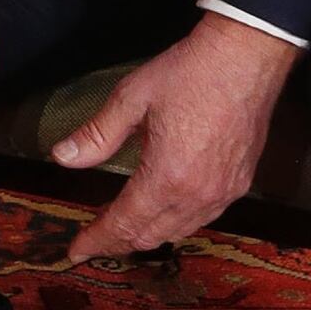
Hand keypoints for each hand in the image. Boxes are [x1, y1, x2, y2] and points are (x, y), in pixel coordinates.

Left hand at [49, 11, 296, 259]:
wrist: (247, 58)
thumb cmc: (189, 73)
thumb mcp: (132, 98)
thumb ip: (97, 135)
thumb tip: (63, 158)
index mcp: (167, 177)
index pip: (124, 224)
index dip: (97, 240)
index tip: (75, 251)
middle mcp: (198, 195)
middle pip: (151, 235)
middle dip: (118, 241)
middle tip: (92, 237)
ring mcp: (224, 193)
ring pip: (178, 231)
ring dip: (147, 233)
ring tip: (120, 223)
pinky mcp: (240, 184)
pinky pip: (203, 218)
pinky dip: (176, 222)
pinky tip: (161, 209)